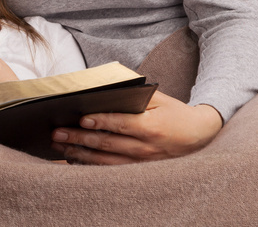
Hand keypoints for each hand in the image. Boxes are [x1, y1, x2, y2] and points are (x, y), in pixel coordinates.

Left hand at [50, 91, 222, 164]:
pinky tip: (73, 157)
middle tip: (58, 132)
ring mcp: (141, 163)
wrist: (199, 137)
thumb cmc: (175, 113)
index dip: (101, 121)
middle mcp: (145, 148)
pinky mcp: (138, 171)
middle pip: (108, 144)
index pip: (121, 124)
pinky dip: (90, 164)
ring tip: (60, 144)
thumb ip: (134, 93)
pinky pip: (110, 170)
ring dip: (80, 153)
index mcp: (151, 127)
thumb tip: (106, 87)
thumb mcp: (159, 99)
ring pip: (105, 161)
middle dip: (80, 138)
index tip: (82, 118)